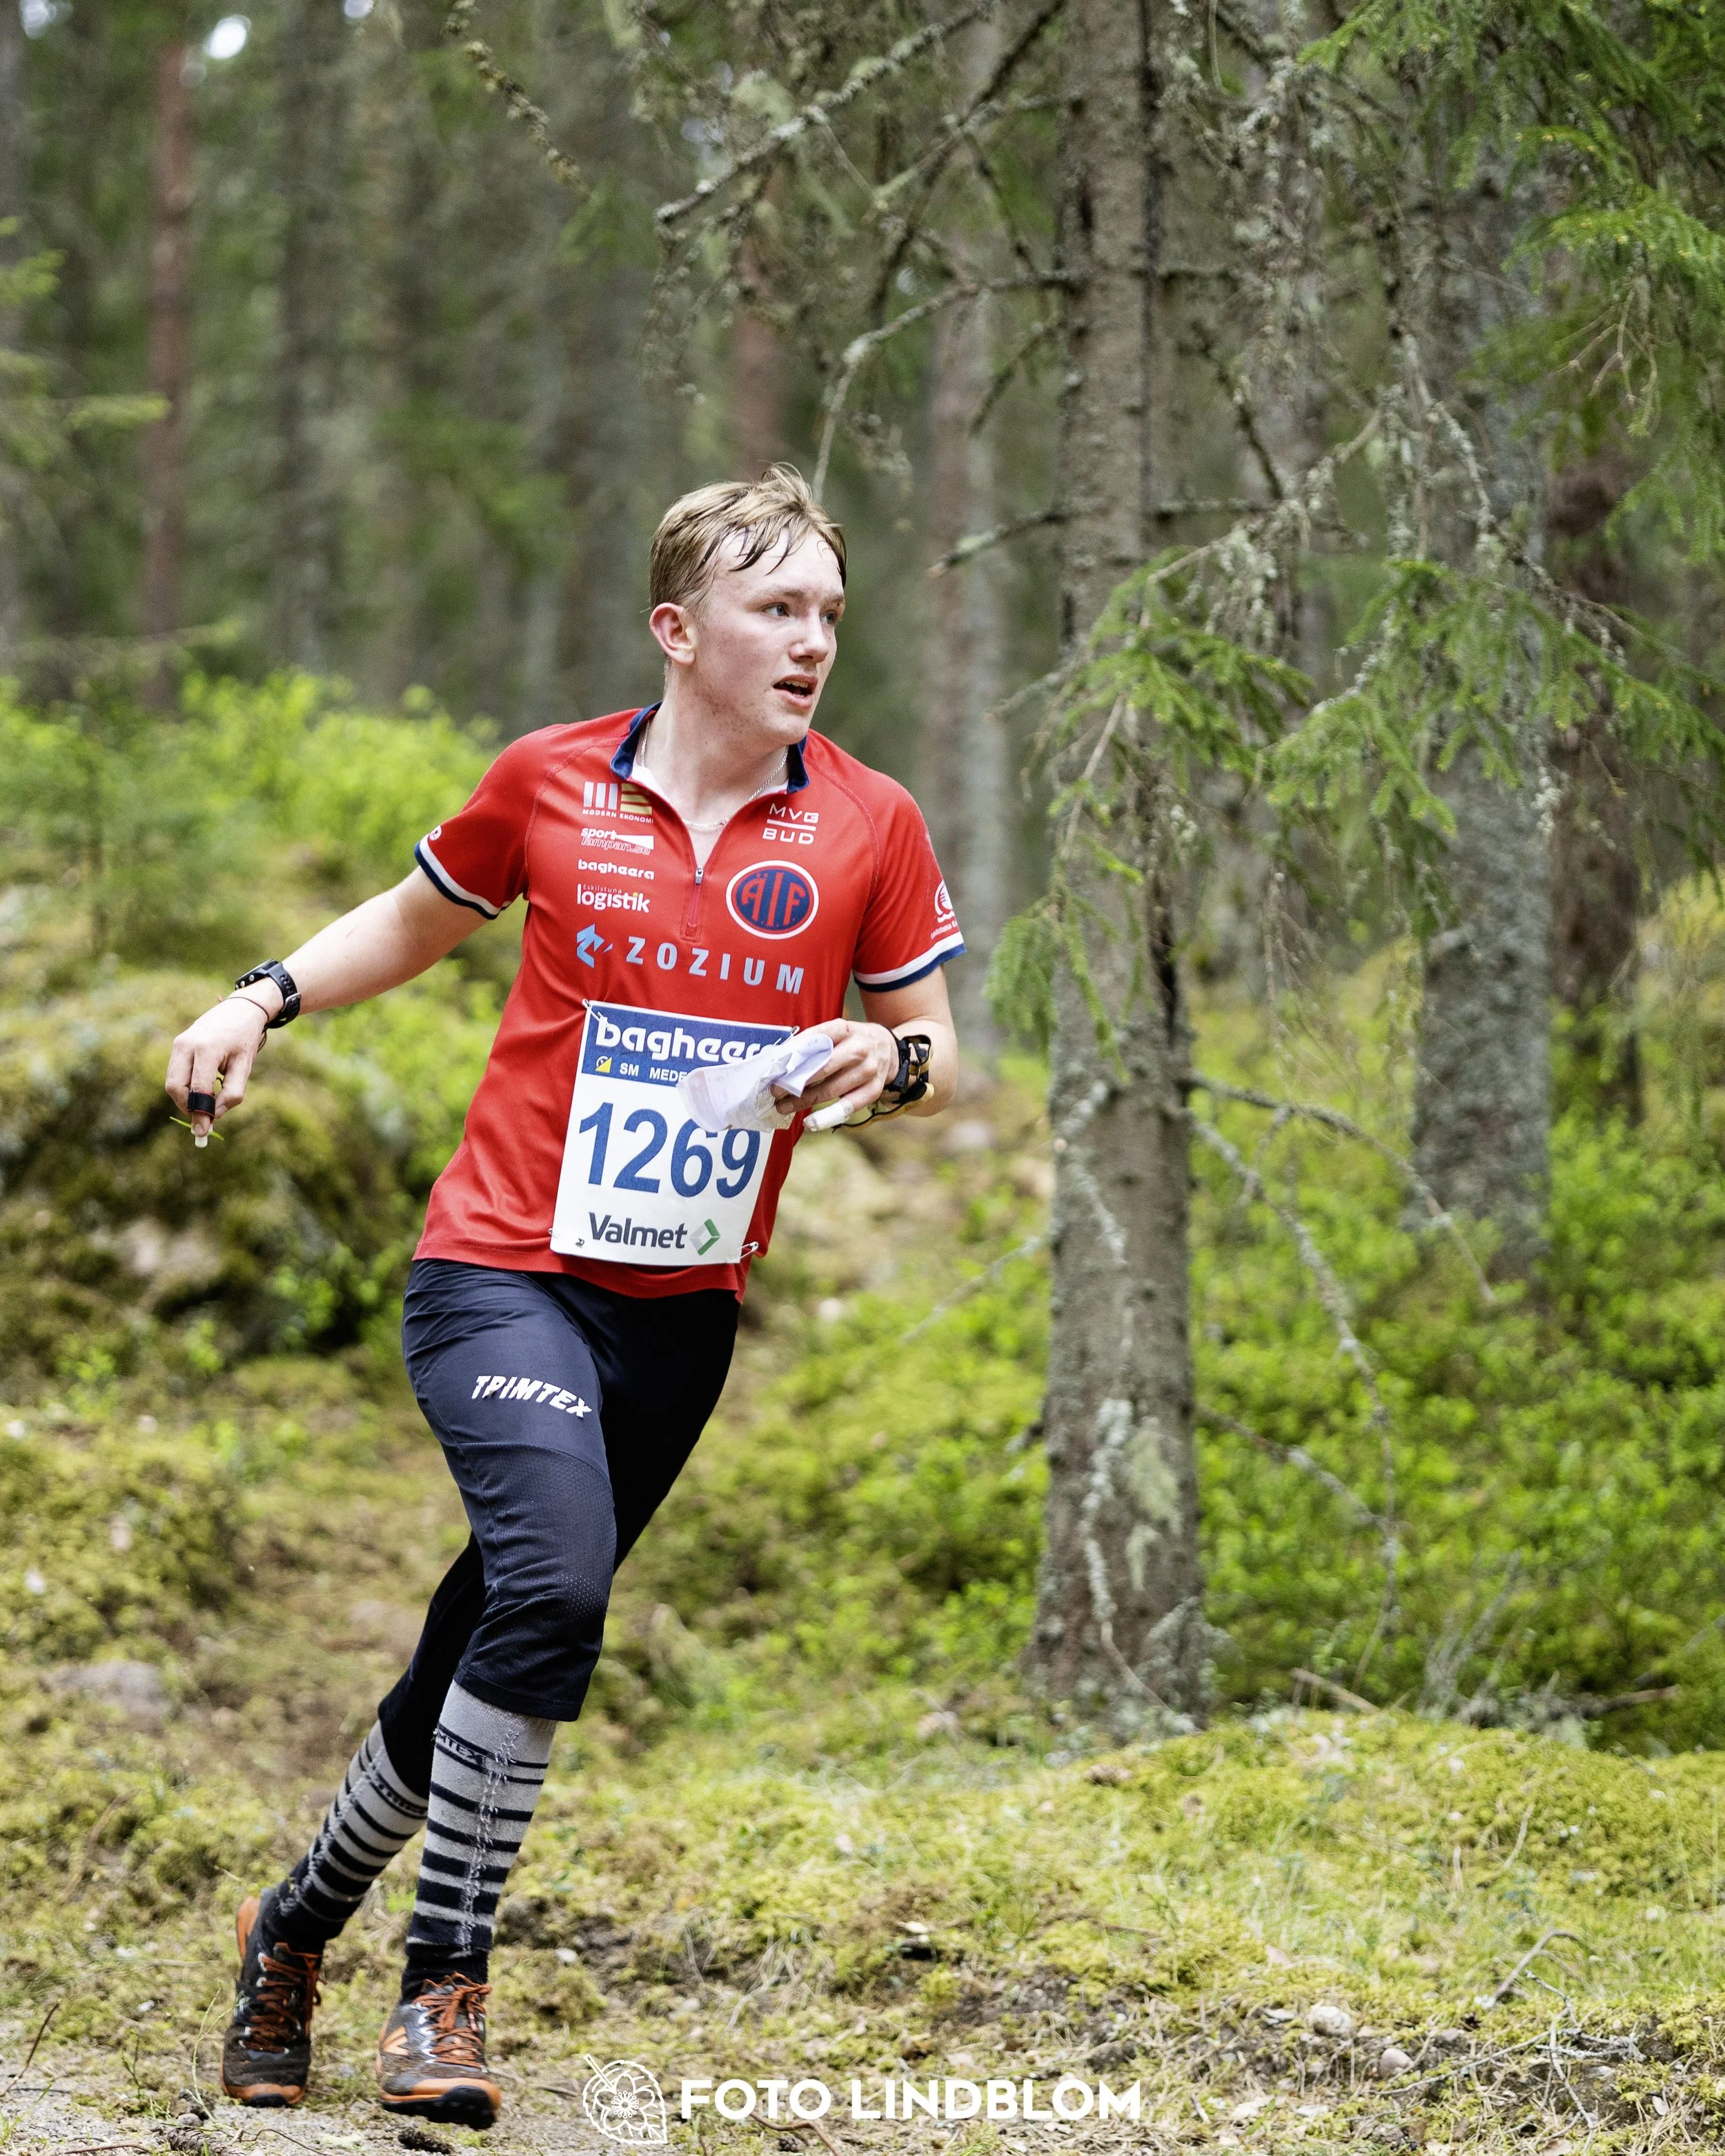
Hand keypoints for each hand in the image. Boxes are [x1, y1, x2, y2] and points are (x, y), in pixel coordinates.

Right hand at [164, 994, 273, 1141]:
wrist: (239, 1009)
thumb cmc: (244, 1039)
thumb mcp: (245, 1067)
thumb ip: (232, 1094)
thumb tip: (214, 1116)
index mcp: (207, 1049)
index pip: (198, 1088)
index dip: (200, 1112)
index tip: (204, 1131)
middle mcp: (187, 1045)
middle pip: (176, 1087)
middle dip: (188, 1107)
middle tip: (204, 1120)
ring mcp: (178, 1043)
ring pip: (171, 1082)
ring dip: (185, 1099)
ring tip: (207, 1103)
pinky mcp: (176, 1045)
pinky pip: (174, 1074)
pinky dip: (184, 1088)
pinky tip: (202, 1090)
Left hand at [780, 1017, 897, 1121]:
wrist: (889, 1048)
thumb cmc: (852, 1041)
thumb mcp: (837, 1032)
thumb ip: (813, 1042)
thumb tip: (780, 1060)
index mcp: (845, 1029)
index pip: (815, 1039)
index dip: (793, 1053)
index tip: (774, 1067)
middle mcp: (859, 1048)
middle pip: (821, 1068)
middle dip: (794, 1081)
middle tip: (774, 1090)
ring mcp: (868, 1070)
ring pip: (830, 1090)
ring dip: (803, 1101)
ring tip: (783, 1107)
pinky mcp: (873, 1090)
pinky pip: (846, 1107)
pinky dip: (826, 1117)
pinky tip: (810, 1122)